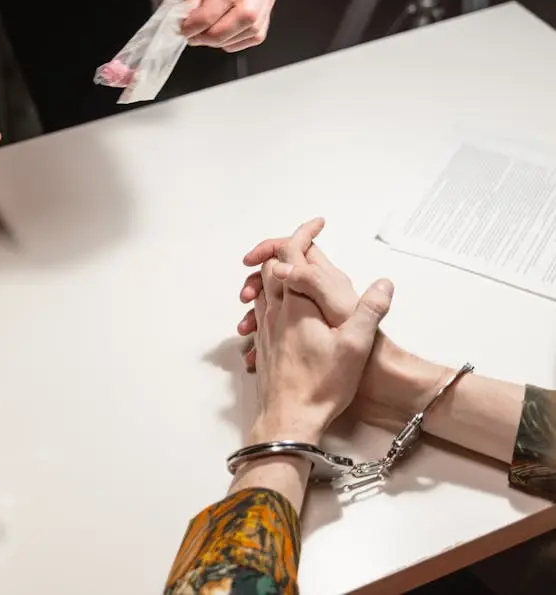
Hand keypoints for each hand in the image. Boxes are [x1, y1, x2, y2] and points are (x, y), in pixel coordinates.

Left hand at [182, 0, 278, 52]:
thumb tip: (190, 15)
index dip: (204, 17)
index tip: (187, 28)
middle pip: (246, 15)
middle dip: (215, 34)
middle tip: (194, 37)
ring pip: (254, 27)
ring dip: (224, 40)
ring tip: (203, 37)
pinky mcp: (268, 2)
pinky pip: (258, 32)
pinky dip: (237, 41)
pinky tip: (220, 38)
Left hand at [251, 250, 393, 442]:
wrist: (289, 420)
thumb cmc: (321, 386)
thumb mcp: (355, 347)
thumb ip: (370, 311)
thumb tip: (384, 284)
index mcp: (295, 304)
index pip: (291, 255)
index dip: (303, 234)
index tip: (319, 224)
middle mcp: (274, 312)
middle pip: (271, 268)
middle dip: (287, 250)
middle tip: (307, 245)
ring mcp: (265, 329)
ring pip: (263, 289)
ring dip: (276, 275)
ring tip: (297, 274)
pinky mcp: (263, 345)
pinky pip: (261, 312)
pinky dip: (272, 299)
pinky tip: (288, 310)